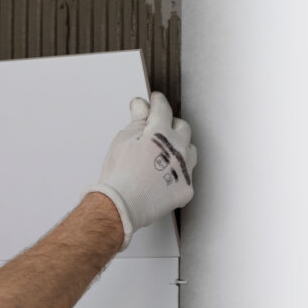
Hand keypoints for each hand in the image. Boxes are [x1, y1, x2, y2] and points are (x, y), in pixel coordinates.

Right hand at [85, 92, 197, 250]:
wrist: (120, 206)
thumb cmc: (118, 175)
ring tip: (164, 155)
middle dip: (171, 125)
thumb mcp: (123, 140)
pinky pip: (187, 175)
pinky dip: (177, 173)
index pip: (162, 109)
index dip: (157, 102)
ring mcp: (184, 170)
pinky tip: (164, 177)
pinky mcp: (186, 189)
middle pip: (182, 127)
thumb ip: (137, 121)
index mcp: (160, 133)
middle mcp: (177, 149)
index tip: (155, 101)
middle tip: (157, 131)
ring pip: (190, 151)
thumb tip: (141, 105)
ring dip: (179, 148)